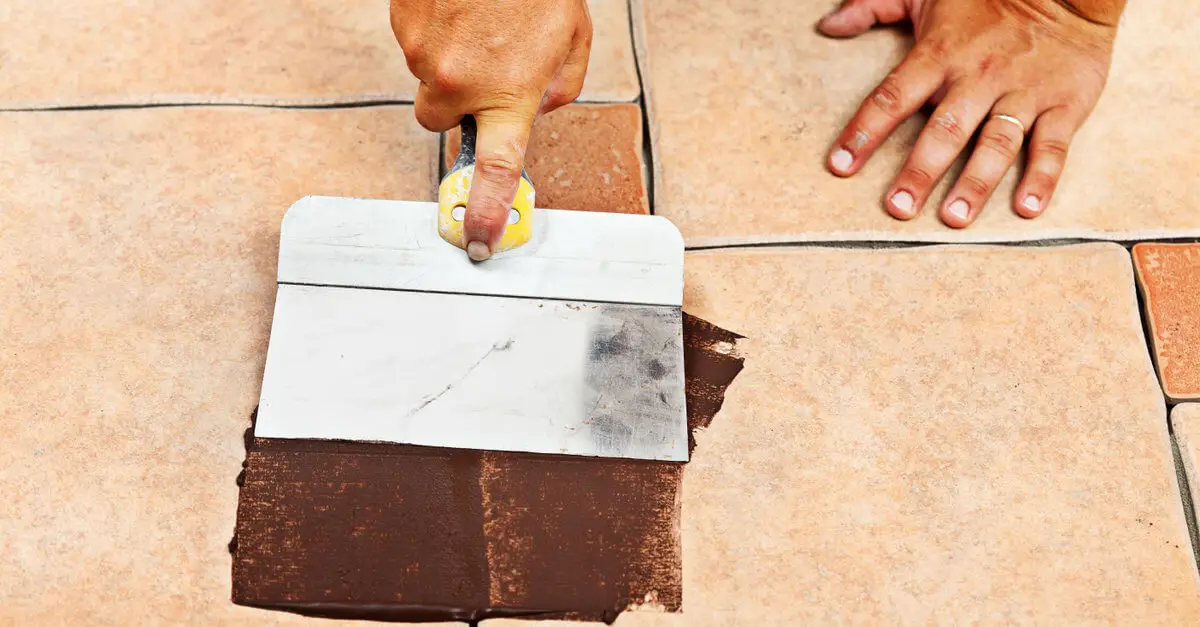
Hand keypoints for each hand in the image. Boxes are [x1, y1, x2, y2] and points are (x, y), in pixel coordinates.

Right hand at [391, 0, 592, 258]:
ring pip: (428, 77)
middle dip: (458, 104)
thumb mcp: (573, 40)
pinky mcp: (402, 24)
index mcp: (511, 94)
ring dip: (450, 60)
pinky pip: (414, 43)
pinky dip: (435, 30)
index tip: (480, 242)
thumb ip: (555, 89)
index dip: (489, 211)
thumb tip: (532, 109)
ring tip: (479, 21)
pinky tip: (460, 6)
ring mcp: (424, 54)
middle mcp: (460, 82)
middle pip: (439, 122)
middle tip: (482, 69)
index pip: (498, 171)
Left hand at [820, 0, 1120, 227]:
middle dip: (920, 172)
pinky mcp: (1065, 102)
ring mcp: (1024, 91)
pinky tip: (1026, 209)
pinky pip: (1054, 145)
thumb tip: (829, 25)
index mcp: (940, 53)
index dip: (864, 132)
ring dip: (975, 183)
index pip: (892, 97)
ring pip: (997, 143)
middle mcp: (979, 76)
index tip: (840, 166)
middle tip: (898, 209)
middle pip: (945, 130)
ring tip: (953, 218)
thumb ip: (873, 6)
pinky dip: (1042, 178)